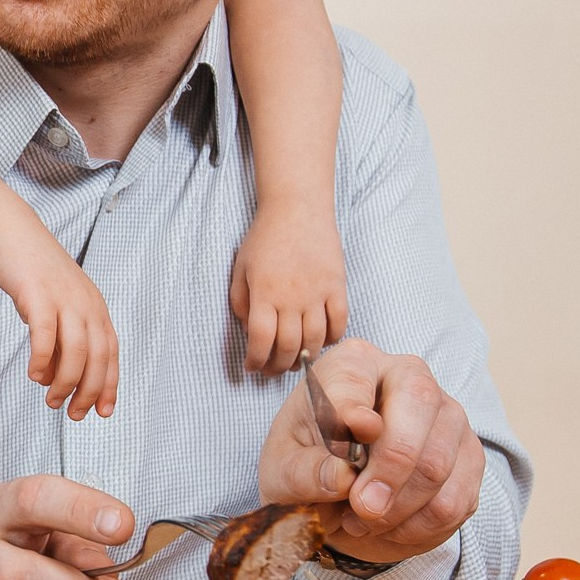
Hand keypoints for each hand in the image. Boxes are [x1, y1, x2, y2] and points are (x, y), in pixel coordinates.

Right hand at [0, 218, 119, 421]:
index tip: (103, 413)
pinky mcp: (38, 294)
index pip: (111, 354)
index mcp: (96, 309)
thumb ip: (60, 341)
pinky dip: (42, 360)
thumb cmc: (35, 276)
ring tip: (51, 401)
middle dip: (89, 392)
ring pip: (75, 351)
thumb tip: (55, 379)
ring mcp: (64, 298)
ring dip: (65, 382)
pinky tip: (34, 376)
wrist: (14, 234)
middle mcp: (86, 304)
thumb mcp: (56, 309)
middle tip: (73, 415)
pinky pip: (45, 334)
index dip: (109, 386)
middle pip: (98, 357)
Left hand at [229, 205, 348, 373]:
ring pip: (315, 340)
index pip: (260, 340)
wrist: (297, 209)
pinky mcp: (337, 286)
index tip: (252, 367)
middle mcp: (292, 297)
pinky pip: (339, 322)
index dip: (256, 360)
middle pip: (288, 346)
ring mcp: (317, 293)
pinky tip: (322, 341)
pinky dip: (332, 338)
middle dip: (278, 366)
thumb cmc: (265, 238)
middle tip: (273, 370)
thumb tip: (249, 332)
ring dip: (305, 357)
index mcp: (264, 293)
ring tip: (296, 360)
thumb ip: (240, 302)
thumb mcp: (240, 269)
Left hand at [258, 339, 483, 565]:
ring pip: (439, 461)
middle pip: (420, 403)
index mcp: (353, 364)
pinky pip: (455, 499)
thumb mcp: (281, 472)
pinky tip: (389, 527)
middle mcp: (408, 377)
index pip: (357, 376)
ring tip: (361, 520)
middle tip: (363, 507)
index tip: (358, 429)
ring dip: (398, 507)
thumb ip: (302, 473)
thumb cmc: (306, 467)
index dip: (356, 404)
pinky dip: (418, 526)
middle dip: (391, 465)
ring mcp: (447, 415)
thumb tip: (342, 477)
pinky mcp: (468, 458)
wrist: (337, 498)